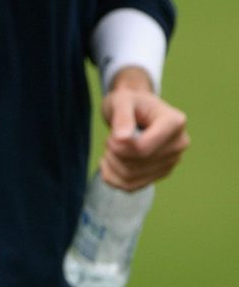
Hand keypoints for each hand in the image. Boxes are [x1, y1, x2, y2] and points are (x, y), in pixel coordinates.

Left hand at [100, 67, 188, 189]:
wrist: (135, 110)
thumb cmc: (129, 102)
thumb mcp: (121, 100)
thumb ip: (122, 116)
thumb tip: (122, 139)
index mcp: (174, 123)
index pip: (144, 149)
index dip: (120, 147)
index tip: (112, 136)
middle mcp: (179, 144)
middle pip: (137, 163)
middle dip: (114, 153)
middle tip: (109, 139)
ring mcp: (172, 161)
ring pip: (131, 177)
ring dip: (112, 164)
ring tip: (110, 148)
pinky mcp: (161, 174)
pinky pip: (131, 186)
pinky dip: (112, 177)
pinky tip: (108, 162)